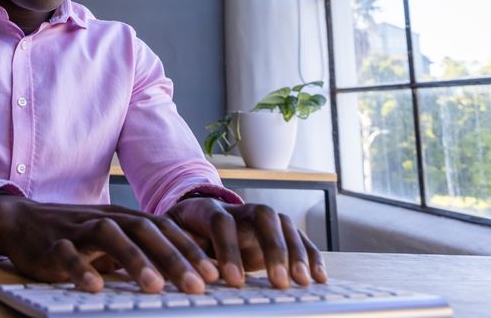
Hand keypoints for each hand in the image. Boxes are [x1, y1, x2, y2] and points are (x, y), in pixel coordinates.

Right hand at [0, 194, 219, 293]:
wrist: (22, 221)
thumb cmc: (76, 235)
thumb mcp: (113, 240)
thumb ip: (142, 252)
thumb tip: (185, 275)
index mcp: (124, 218)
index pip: (164, 228)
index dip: (189, 249)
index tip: (214, 274)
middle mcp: (106, 219)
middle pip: (144, 230)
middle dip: (173, 257)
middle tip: (197, 285)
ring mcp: (78, 230)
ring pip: (110, 236)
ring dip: (134, 260)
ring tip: (154, 287)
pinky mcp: (52, 244)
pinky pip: (68, 254)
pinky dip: (82, 268)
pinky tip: (96, 287)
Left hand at [166, 197, 326, 288]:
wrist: (193, 217)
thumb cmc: (182, 233)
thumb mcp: (172, 239)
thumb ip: (178, 252)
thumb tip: (185, 273)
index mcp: (208, 209)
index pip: (222, 222)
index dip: (228, 250)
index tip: (233, 281)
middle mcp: (239, 208)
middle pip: (263, 215)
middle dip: (274, 247)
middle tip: (279, 282)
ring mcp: (260, 217)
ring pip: (284, 224)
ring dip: (296, 253)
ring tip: (302, 282)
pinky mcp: (276, 230)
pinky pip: (298, 237)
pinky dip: (311, 255)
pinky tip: (318, 278)